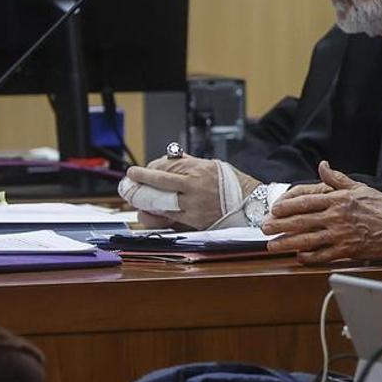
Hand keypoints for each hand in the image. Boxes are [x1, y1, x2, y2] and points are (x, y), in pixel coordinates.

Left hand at [125, 154, 259, 229]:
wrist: (251, 205)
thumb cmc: (234, 185)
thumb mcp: (214, 166)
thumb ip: (191, 164)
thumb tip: (170, 160)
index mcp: (200, 169)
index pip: (168, 165)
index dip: (151, 167)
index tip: (142, 169)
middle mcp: (196, 186)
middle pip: (160, 181)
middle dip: (141, 179)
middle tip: (129, 178)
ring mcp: (194, 205)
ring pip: (160, 201)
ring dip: (143, 199)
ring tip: (134, 196)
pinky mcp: (194, 221)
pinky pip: (168, 218)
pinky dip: (155, 215)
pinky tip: (146, 212)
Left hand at [262, 161, 381, 263]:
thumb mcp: (360, 187)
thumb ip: (337, 179)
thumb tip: (323, 166)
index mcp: (338, 199)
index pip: (305, 202)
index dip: (286, 206)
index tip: (274, 209)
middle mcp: (336, 217)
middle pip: (301, 221)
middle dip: (280, 225)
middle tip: (265, 228)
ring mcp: (341, 235)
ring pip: (307, 240)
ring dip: (287, 243)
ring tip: (273, 246)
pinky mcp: (347, 251)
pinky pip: (323, 255)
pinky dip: (309, 257)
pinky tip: (299, 257)